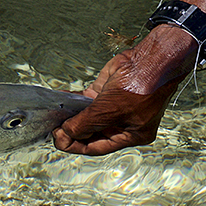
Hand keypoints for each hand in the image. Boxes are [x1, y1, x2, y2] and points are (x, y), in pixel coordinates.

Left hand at [53, 47, 186, 156]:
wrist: (151, 59)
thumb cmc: (142, 87)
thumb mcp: (109, 112)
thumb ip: (84, 125)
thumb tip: (64, 134)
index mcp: (131, 135)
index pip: (97, 147)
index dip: (76, 146)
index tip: (60, 141)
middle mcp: (122, 123)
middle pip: (90, 133)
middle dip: (72, 132)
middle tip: (54, 129)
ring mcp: (113, 107)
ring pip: (86, 117)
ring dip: (70, 118)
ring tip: (54, 117)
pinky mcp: (105, 92)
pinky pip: (85, 101)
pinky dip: (72, 102)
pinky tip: (60, 102)